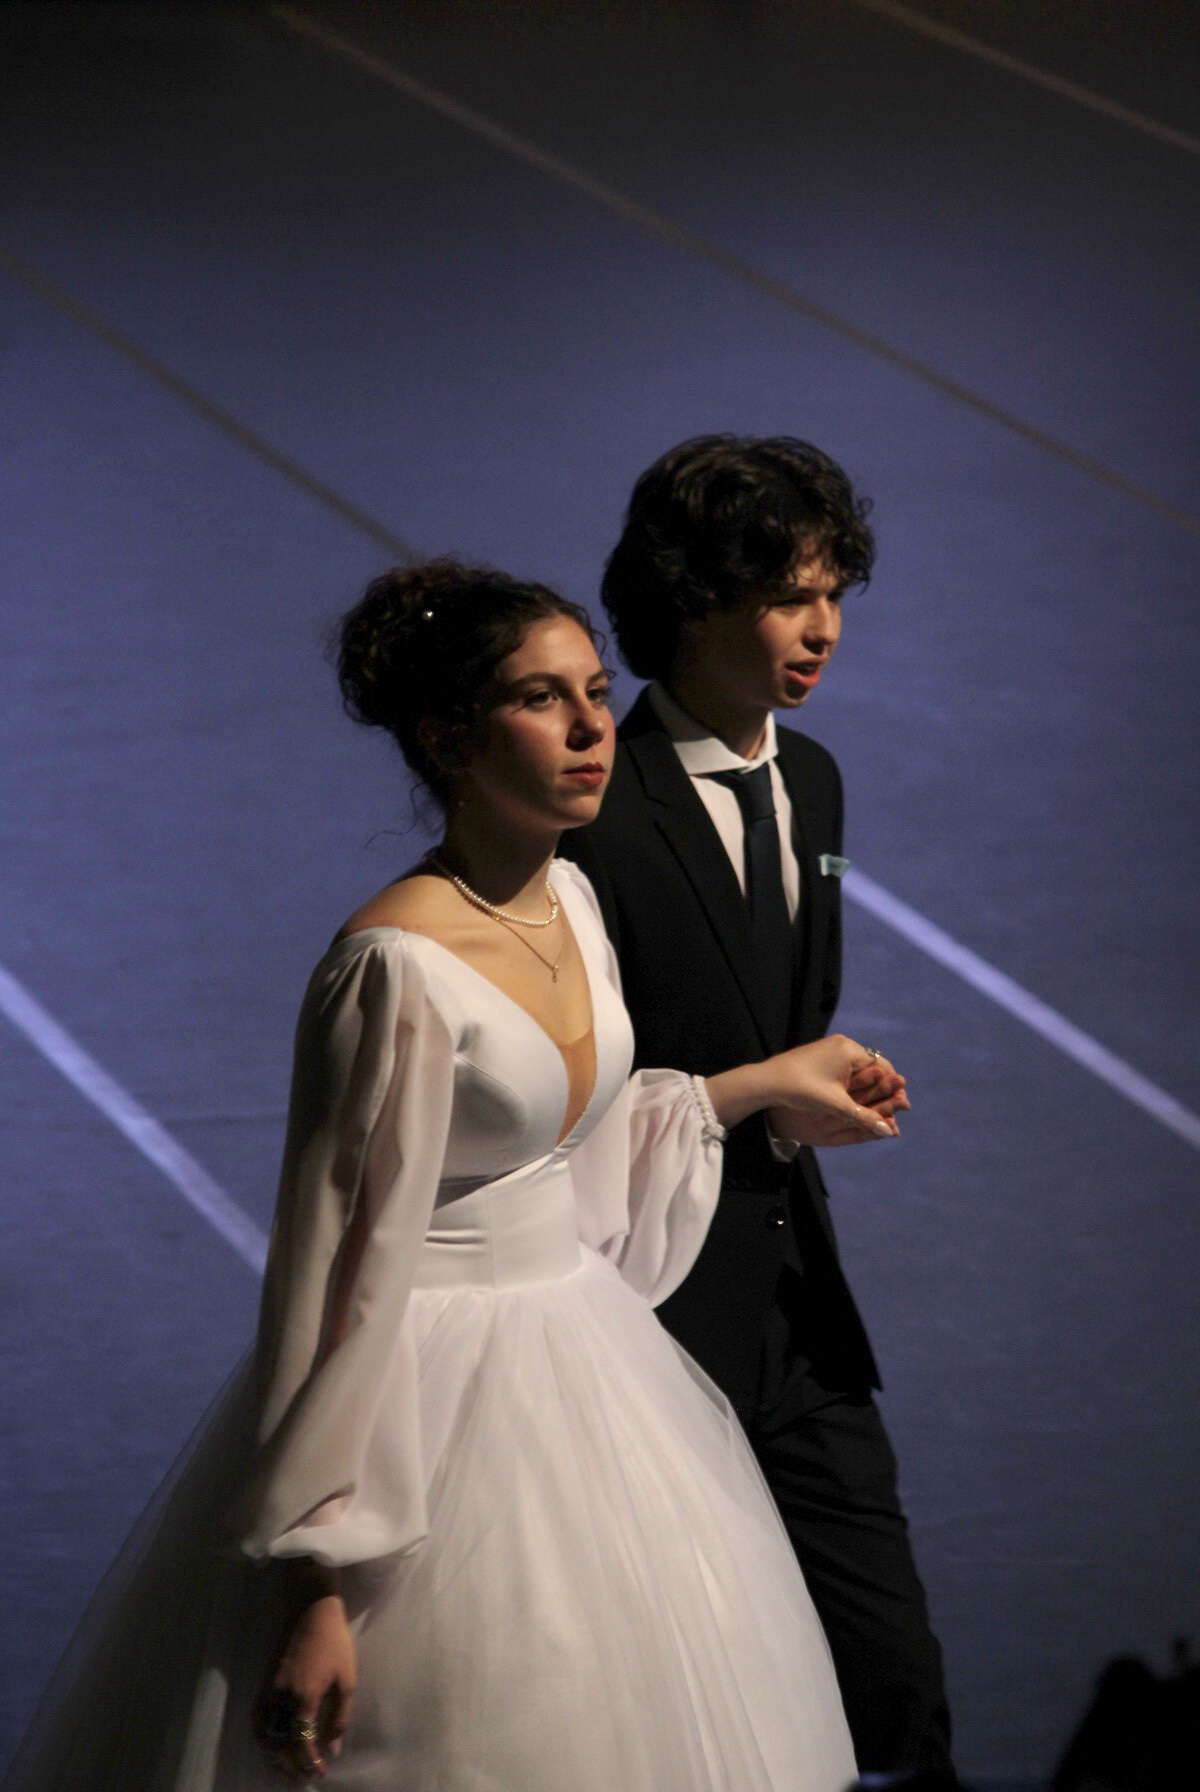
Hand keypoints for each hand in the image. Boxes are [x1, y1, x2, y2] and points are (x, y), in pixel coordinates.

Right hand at [254, 1595, 355, 1778]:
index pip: (302, 1740)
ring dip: (274, 1755)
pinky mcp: (265, 1683)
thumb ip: (340, 1716)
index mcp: (307, 1696)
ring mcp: (271, 1690)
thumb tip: (332, 1747)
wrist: (312, 1611)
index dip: (310, 1761)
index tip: (319, 1772)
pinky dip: (260, 1735)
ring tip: (286, 1766)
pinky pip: (256, 1716)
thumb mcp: (348, 1679)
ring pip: (263, 1733)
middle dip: (291, 1765)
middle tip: (303, 1776)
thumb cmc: (335, 1643)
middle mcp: (284, 1697)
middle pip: (280, 1742)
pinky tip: (269, 1744)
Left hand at [764, 1035, 905, 1146]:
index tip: (900, 1107)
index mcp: (850, 1050)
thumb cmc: (802, 1090)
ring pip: (858, 1069)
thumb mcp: (837, 1106)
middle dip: (882, 1089)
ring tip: (874, 1108)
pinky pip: (844, 1068)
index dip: (893, 1088)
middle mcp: (842, 1044)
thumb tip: (890, 1132)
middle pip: (872, 1067)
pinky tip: (852, 1099)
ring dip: (867, 1087)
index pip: (883, 1067)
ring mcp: (830, 1047)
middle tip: (892, 1110)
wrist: (767, 1081)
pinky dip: (851, 1083)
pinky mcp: (820, 1055)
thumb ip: (865, 1118)